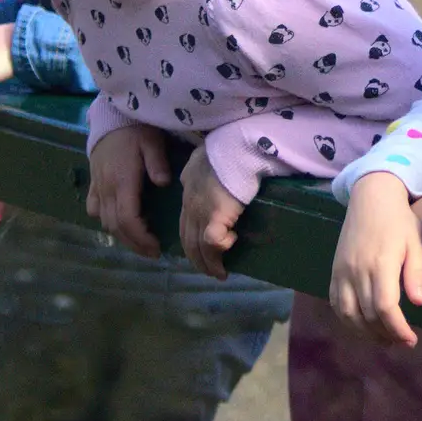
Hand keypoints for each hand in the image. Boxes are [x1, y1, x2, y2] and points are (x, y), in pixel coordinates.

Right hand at [85, 125, 172, 257]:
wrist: (111, 116)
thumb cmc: (136, 128)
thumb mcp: (151, 141)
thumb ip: (157, 163)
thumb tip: (163, 184)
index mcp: (122, 181)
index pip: (126, 219)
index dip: (140, 238)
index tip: (156, 247)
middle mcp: (106, 188)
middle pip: (115, 226)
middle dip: (134, 243)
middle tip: (152, 252)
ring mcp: (97, 186)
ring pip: (104, 220)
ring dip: (121, 235)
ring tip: (141, 241)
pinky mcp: (93, 182)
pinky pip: (94, 208)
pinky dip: (106, 220)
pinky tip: (120, 222)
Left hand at [179, 144, 244, 278]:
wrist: (235, 147)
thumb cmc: (222, 151)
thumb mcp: (199, 161)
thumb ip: (194, 174)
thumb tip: (191, 179)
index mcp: (187, 196)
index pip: (185, 228)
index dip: (192, 244)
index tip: (202, 254)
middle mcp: (191, 208)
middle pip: (190, 242)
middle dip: (199, 261)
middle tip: (211, 272)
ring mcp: (202, 213)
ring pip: (200, 247)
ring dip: (210, 263)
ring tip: (221, 273)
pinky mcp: (217, 216)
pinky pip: (213, 241)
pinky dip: (220, 248)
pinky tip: (231, 246)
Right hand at [330, 172, 421, 346]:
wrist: (370, 199)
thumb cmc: (398, 221)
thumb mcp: (415, 242)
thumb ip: (416, 273)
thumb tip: (418, 303)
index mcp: (381, 263)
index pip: (385, 307)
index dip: (397, 329)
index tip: (411, 339)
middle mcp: (357, 270)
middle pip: (368, 315)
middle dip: (386, 334)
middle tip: (402, 341)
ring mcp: (342, 272)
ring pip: (348, 315)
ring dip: (365, 333)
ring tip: (384, 339)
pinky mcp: (334, 272)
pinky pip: (336, 304)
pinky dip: (348, 321)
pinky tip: (362, 326)